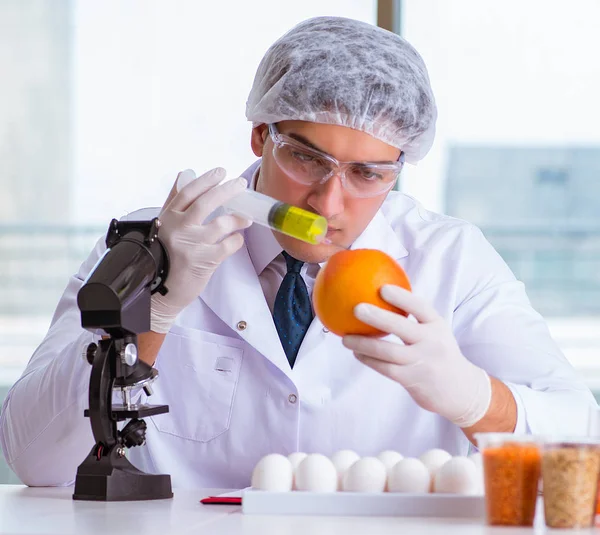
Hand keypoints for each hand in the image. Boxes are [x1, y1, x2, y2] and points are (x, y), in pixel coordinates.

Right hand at [151, 167, 250, 332]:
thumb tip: (185, 174)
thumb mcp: (164, 225)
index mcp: (168, 218)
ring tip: (246, 218)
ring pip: (221, 223)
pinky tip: (236, 240)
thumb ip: (175, 201)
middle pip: (206, 202)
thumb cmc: (164, 256)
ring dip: (238, 218)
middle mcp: (179, 228)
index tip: (221, 172)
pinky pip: (228, 245)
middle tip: (240, 184)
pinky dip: (236, 241)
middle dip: (226, 190)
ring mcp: (192, 245)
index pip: (188, 192)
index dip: (206, 180)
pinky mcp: (204, 261)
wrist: (160, 292)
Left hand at [342, 285, 491, 427]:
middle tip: (356, 308)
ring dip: (364, 344)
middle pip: (402, 327)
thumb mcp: (435, 332)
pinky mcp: (412, 379)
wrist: (460, 390)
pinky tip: (357, 353)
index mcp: (437, 325)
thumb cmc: (438, 353)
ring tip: (345, 338)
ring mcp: (422, 362)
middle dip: (378, 317)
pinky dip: (369, 360)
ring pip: (388, 351)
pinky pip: (385, 368)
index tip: (382, 288)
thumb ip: (415, 318)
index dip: (402, 297)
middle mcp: (431, 342)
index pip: (420, 307)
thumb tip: (380, 294)